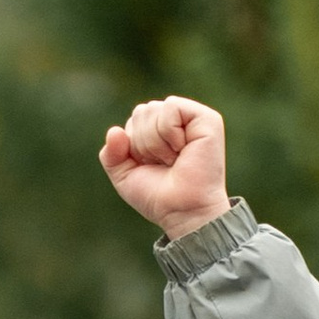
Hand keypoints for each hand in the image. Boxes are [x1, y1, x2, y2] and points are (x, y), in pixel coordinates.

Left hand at [99, 93, 230, 239]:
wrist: (181, 211)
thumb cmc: (158, 197)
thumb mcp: (124, 177)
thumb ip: (111, 154)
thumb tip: (114, 131)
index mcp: (161, 130)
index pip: (135, 118)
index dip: (134, 144)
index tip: (152, 165)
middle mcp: (178, 121)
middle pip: (142, 111)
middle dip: (143, 142)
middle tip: (163, 163)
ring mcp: (193, 118)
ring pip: (154, 108)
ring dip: (155, 142)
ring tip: (173, 159)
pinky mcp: (207, 119)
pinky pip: (171, 106)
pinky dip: (168, 132)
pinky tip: (181, 149)